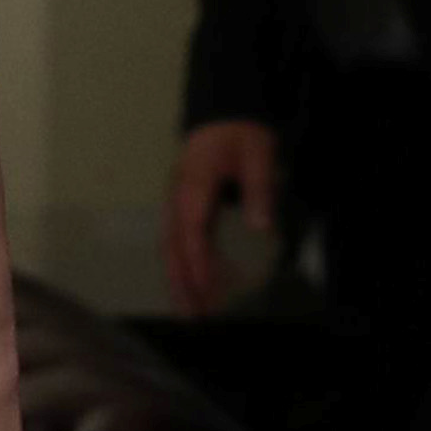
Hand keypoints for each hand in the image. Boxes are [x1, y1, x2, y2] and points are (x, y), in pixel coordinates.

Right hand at [162, 118, 279, 315]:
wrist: (223, 115)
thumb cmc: (241, 135)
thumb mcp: (259, 154)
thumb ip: (259, 188)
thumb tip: (261, 228)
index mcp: (194, 184)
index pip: (193, 229)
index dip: (199, 261)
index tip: (207, 289)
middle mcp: (177, 197)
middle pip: (172, 245)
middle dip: (181, 281)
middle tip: (192, 315)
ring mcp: (175, 202)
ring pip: (169, 246)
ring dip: (177, 279)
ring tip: (186, 310)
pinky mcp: (180, 207)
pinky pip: (175, 242)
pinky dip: (178, 266)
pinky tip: (187, 285)